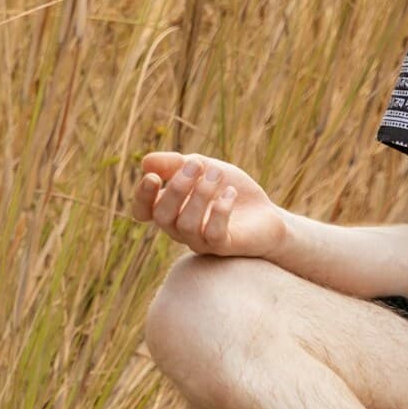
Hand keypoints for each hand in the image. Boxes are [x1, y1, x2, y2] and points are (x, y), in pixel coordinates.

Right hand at [129, 150, 287, 259]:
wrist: (265, 214)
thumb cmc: (228, 190)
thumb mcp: (204, 168)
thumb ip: (176, 164)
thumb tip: (146, 161)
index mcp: (171, 210)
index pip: (143, 211)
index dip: (142, 196)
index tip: (153, 177)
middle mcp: (180, 230)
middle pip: (163, 216)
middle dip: (177, 187)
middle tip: (197, 164)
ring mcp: (201, 241)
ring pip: (186, 225)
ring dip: (201, 194)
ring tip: (217, 173)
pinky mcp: (223, 247)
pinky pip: (213, 234)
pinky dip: (220, 211)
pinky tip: (231, 193)